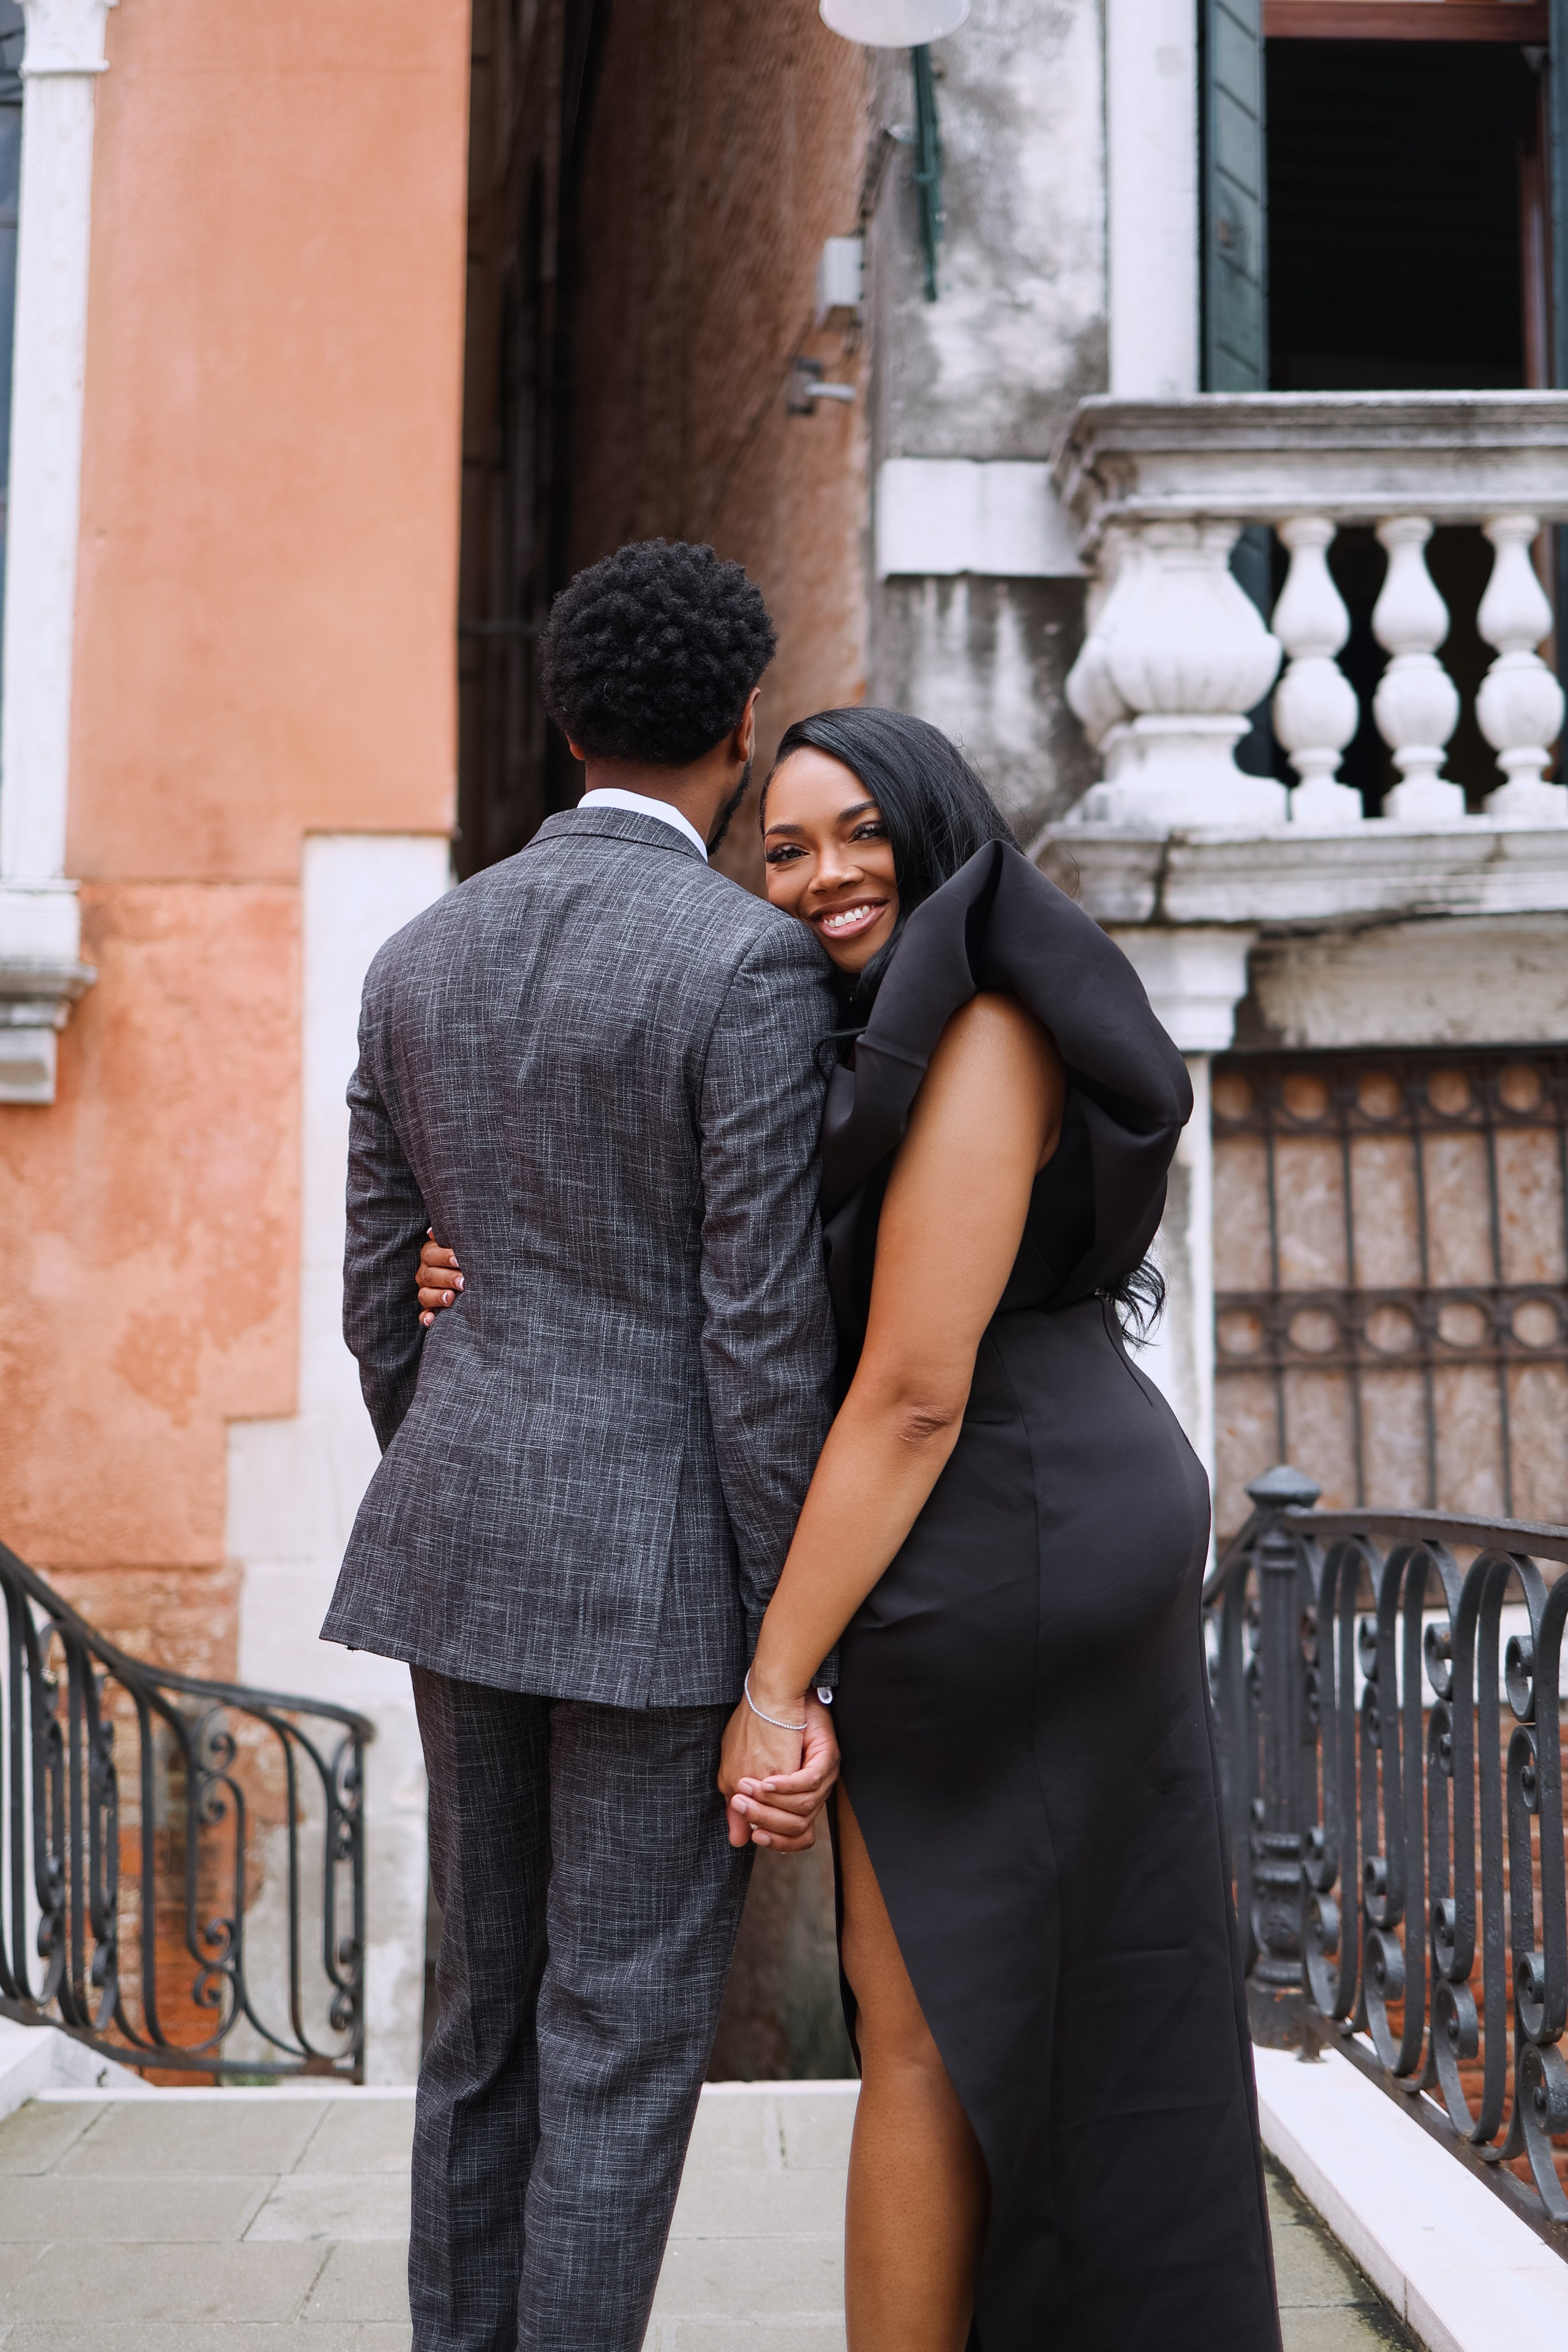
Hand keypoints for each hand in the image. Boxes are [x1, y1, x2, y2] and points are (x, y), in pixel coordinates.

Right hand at [417, 1231, 463, 1326]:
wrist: (471, 1277)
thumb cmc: (468, 1257)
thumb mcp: (461, 1247)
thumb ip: (454, 1239)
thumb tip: (433, 1231)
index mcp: (431, 1255)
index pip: (431, 1254)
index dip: (444, 1257)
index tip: (458, 1260)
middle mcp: (425, 1273)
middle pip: (429, 1275)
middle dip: (447, 1278)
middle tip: (464, 1282)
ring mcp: (426, 1291)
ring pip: (424, 1295)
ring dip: (437, 1297)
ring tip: (451, 1298)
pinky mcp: (429, 1309)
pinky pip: (423, 1315)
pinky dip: (426, 1318)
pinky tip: (432, 1319)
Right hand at [717, 1691, 837, 1852]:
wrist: (771, 1695)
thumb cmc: (757, 1734)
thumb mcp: (740, 1776)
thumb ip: (741, 1809)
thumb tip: (737, 1839)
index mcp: (798, 1799)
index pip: (798, 1837)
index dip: (778, 1843)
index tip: (754, 1836)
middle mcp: (815, 1792)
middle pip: (799, 1826)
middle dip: (766, 1819)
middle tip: (742, 1805)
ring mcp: (823, 1776)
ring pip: (804, 1807)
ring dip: (770, 1802)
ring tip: (748, 1787)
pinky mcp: (825, 1757)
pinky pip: (810, 1782)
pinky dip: (786, 1785)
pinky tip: (767, 1780)